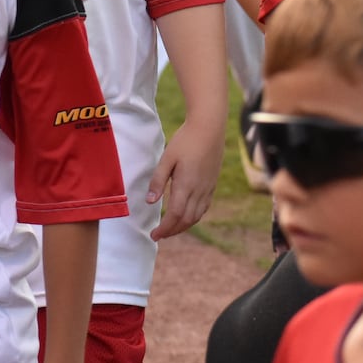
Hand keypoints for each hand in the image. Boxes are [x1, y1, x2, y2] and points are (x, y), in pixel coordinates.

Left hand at [147, 117, 224, 239]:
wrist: (209, 128)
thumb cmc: (185, 140)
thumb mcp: (167, 158)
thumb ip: (158, 181)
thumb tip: (150, 202)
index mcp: (186, 185)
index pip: (175, 215)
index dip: (164, 229)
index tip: (154, 234)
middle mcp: (199, 190)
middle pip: (186, 220)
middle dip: (172, 231)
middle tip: (159, 235)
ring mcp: (207, 188)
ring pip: (196, 216)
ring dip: (183, 226)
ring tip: (170, 229)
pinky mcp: (212, 184)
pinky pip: (204, 207)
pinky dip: (193, 217)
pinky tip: (186, 216)